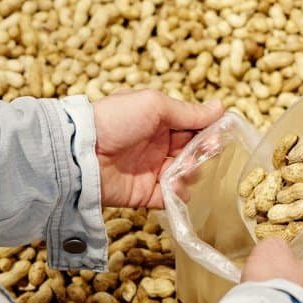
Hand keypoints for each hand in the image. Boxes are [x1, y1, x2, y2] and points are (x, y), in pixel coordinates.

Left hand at [93, 90, 222, 208]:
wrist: (81, 153)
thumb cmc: (116, 120)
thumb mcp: (154, 105)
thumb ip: (188, 112)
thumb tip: (220, 107)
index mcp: (158, 121)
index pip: (192, 126)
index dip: (207, 131)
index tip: (219, 135)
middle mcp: (156, 145)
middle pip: (192, 152)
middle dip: (202, 153)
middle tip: (203, 153)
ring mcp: (151, 171)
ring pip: (185, 175)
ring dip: (191, 173)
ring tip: (184, 170)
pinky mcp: (144, 194)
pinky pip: (170, 198)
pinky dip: (178, 195)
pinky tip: (176, 187)